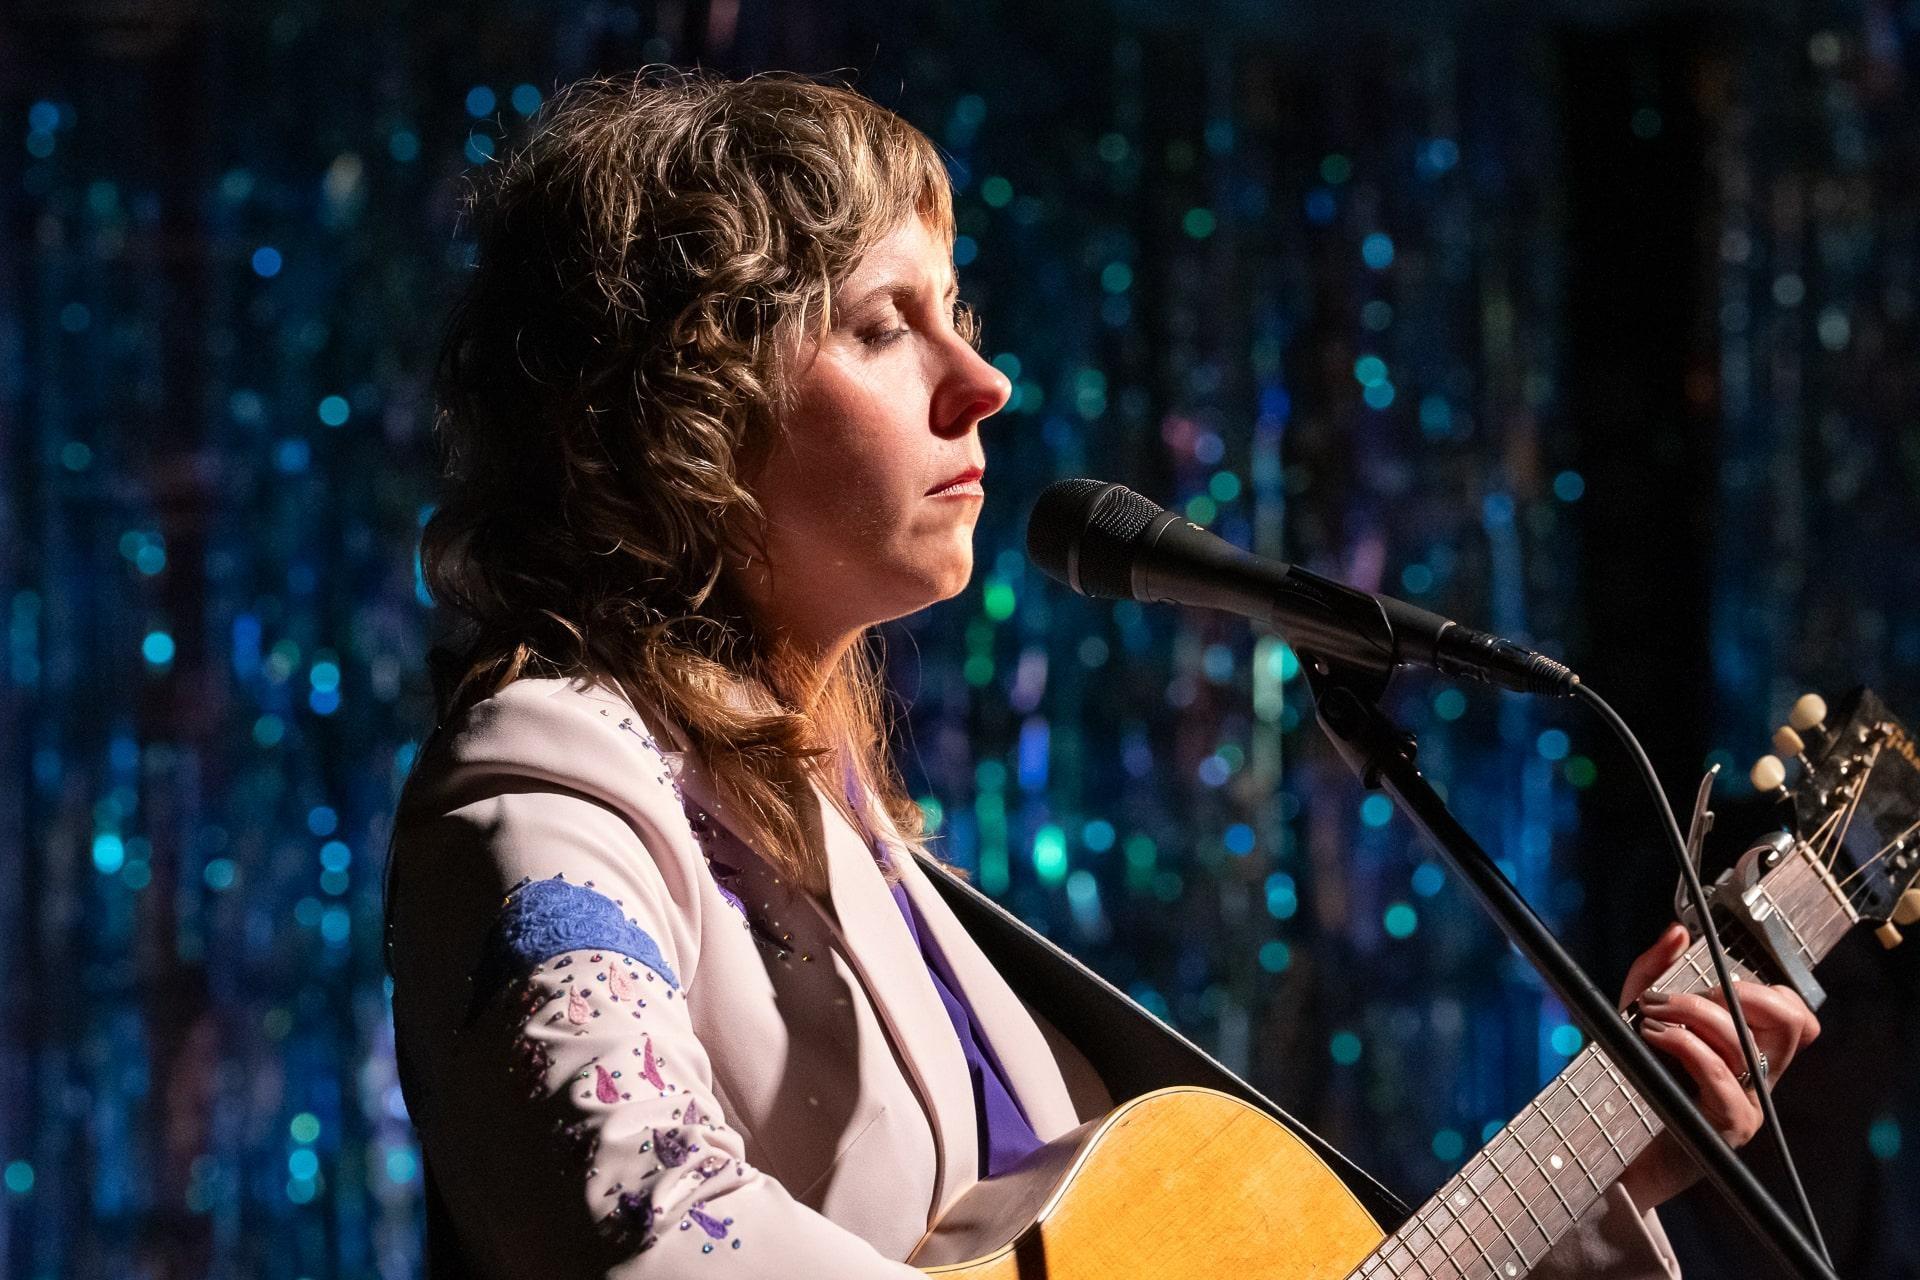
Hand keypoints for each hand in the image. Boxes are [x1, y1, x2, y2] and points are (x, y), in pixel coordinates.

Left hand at [1612, 923, 1821, 1209]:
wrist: (1615, 1146)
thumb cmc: (1636, 1078)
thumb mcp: (1638, 1016)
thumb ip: (1655, 972)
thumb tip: (1677, 931)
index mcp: (1752, 1051)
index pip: (1796, 1014)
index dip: (1765, 989)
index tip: (1715, 983)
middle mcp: (1761, 1078)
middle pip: (1790, 1022)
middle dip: (1738, 994)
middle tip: (1685, 995)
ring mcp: (1749, 1104)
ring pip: (1746, 1044)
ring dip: (1694, 1014)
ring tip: (1650, 1013)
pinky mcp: (1727, 1127)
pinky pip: (1720, 1075)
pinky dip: (1684, 1045)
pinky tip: (1653, 1035)